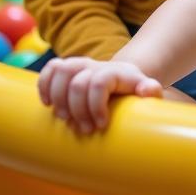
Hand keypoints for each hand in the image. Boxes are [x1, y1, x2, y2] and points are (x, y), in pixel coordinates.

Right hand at [37, 56, 162, 133]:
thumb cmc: (134, 92)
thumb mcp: (147, 92)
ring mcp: (82, 66)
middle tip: (85, 129)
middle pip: (78, 81)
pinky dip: (44, 85)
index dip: (96, 105)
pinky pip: (51, 69)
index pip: (99, 82)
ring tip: (65, 119)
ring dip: (57, 98)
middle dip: (77, 109)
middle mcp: (97, 66)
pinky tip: (48, 104)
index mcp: (116, 72)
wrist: (124, 81)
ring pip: (61, 70)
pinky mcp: (68, 70)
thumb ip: (151, 90)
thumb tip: (148, 89)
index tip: (101, 125)